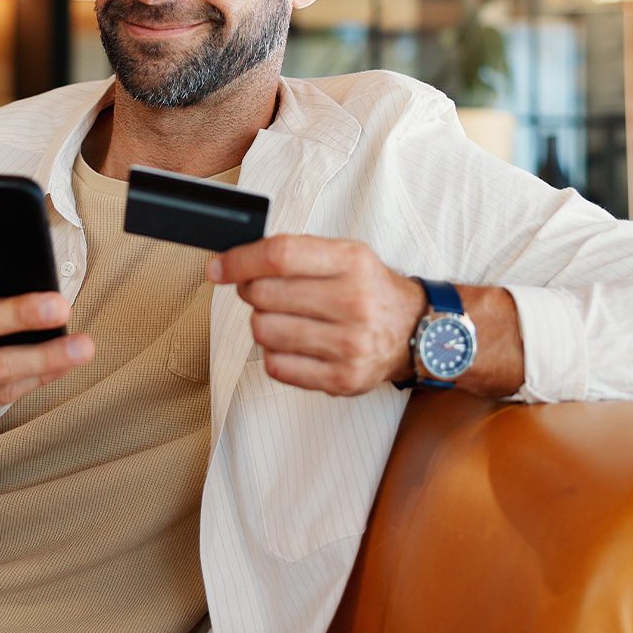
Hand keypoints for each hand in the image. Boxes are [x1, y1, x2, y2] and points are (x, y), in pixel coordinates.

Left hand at [207, 235, 423, 395]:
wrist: (416, 331)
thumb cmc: (368, 289)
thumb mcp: (344, 255)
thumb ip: (294, 253)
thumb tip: (232, 262)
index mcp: (351, 262)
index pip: (279, 256)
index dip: (239, 261)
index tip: (217, 268)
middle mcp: (353, 302)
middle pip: (264, 294)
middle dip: (252, 292)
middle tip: (264, 293)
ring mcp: (350, 345)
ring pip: (264, 332)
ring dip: (262, 324)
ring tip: (285, 319)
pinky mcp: (343, 379)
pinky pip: (276, 366)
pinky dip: (275, 354)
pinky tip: (294, 345)